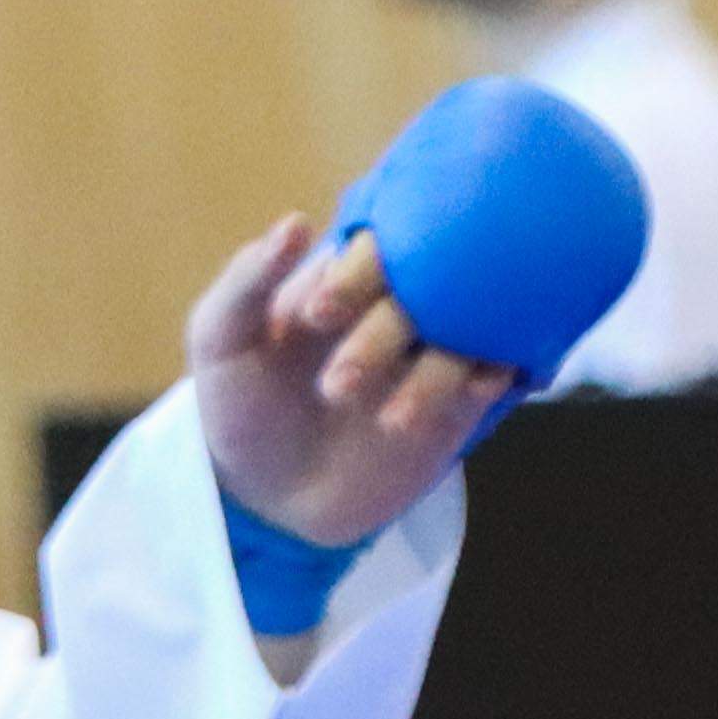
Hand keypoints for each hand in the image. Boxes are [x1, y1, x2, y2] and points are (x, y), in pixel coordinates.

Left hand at [184, 214, 518, 550]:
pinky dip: (488, 377)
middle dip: (384, 335)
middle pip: (426, 285)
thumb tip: (295, 222)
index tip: (318, 317)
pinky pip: (495, 372)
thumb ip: (247, 281)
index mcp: (346, 276)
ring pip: (467, 329)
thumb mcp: (222, 341)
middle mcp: (398, 303)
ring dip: (434, 372)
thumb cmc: (241, 405)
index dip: (356, 272)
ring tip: (388, 423)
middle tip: (334, 390)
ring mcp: (433, 350)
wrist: (273, 496)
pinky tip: (465, 396)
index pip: (376, 244)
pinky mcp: (461, 401)